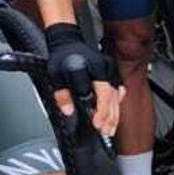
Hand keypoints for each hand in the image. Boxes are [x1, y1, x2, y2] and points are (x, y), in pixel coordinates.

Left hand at [44, 22, 121, 136]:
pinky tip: (116, 111)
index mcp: (89, 69)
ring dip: (114, 113)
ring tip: (111, 128)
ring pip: (115, 95)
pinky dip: (118, 101)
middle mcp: (101, 68)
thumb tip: (68, 111)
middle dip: (109, 117)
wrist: (67, 42)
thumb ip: (62, 95)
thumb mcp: (55, 76)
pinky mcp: (110, 70)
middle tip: (106, 131)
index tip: (97, 124)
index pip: (100, 94)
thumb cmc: (61, 58)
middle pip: (110, 97)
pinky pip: (118, 88)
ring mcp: (108, 68)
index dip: (100, 112)